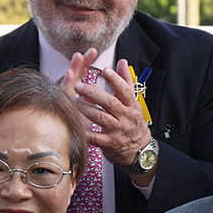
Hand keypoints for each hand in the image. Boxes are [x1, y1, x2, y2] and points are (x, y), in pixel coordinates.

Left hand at [65, 52, 153, 181]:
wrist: (139, 149)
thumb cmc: (133, 122)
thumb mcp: (133, 101)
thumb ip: (126, 81)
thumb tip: (122, 62)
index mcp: (131, 105)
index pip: (124, 90)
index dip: (115, 80)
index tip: (105, 70)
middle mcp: (125, 117)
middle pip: (110, 103)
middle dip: (93, 94)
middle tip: (79, 86)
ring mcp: (117, 130)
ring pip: (100, 118)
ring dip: (86, 109)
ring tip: (73, 101)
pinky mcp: (110, 143)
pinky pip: (96, 137)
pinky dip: (86, 132)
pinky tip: (76, 125)